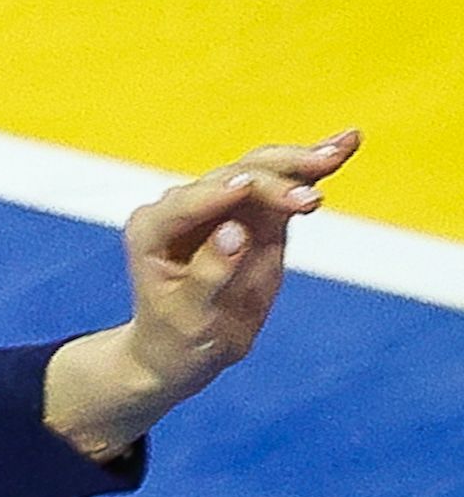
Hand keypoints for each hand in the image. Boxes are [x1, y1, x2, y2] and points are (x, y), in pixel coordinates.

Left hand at [121, 133, 356, 388]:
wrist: (186, 349)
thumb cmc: (176, 337)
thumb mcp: (189, 317)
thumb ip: (209, 273)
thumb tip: (235, 231)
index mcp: (153, 228)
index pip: (189, 202)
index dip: (221, 193)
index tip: (250, 187)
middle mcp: (183, 207)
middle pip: (232, 179)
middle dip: (273, 182)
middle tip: (311, 201)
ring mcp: (220, 205)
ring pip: (261, 171)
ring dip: (300, 162)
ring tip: (339, 150)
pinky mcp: (252, 212)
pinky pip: (282, 184)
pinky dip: (311, 168)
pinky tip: (344, 146)